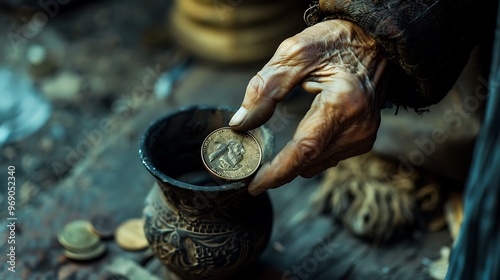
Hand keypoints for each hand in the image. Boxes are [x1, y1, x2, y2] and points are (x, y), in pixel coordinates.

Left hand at [229, 20, 387, 194]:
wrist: (375, 41)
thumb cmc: (336, 42)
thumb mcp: (294, 53)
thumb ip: (264, 89)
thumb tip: (240, 123)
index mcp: (342, 104)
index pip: (304, 149)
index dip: (277, 172)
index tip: (253, 186)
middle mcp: (358, 127)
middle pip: (309, 162)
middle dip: (278, 170)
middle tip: (249, 167)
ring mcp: (364, 135)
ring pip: (318, 163)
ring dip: (293, 162)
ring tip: (269, 155)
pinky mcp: (364, 138)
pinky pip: (328, 156)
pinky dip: (308, 154)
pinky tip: (296, 143)